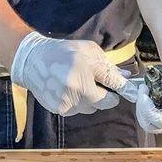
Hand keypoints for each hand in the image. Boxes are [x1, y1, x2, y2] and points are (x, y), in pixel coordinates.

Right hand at [10, 32, 125, 116]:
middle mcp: (74, 93)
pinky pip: (76, 110)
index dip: (121, 93)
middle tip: (95, 82)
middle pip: (102, 104)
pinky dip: (76, 102)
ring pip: (89, 108)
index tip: (128, 93)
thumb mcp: (89, 52)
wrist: (32, 60)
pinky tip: (67, 89)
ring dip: (89, 99)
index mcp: (83, 77)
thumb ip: (108, 67)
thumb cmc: (64, 52)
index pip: (110, 94)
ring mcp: (65, 104)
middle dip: (103, 94)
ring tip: (78, 83)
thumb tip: (126, 77)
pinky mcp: (58, 110)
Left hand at [135, 51, 161, 133]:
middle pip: (154, 126)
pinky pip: (149, 121)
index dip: (149, 108)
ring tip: (144, 92)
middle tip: (143, 88)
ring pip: (149, 125)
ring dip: (142, 109)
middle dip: (143, 108)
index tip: (145, 89)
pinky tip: (146, 96)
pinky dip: (143, 109)